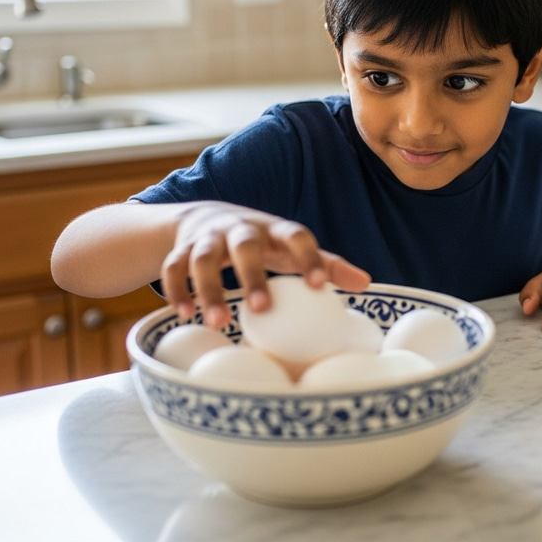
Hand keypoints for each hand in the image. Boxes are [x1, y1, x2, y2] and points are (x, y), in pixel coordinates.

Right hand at [161, 201, 370, 327]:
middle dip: (252, 274)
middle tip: (261, 309)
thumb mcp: (290, 248)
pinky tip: (185, 314)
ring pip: (203, 257)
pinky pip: (174, 267)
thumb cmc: (262, 242)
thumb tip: (367, 284)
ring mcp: (208, 237)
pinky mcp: (181, 248)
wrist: (203, 217)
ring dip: (208, 288)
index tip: (320, 286)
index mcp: (274, 230)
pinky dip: (177, 289)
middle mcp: (241, 229)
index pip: (297, 235)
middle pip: (245, 244)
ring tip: (217, 323)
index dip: (309, 258)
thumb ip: (326, 264)